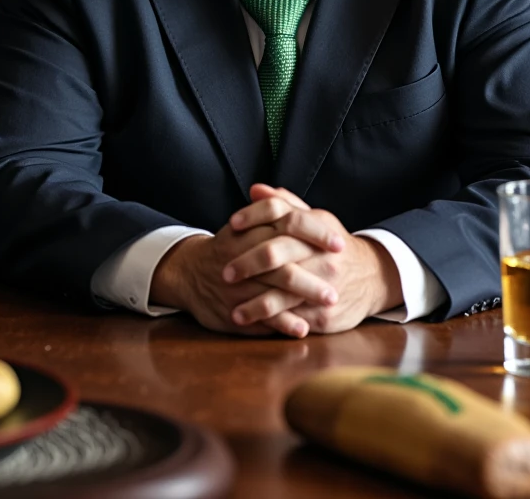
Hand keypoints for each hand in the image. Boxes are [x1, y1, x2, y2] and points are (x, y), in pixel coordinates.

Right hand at [150, 218, 340, 336]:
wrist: (188, 272)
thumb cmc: (229, 246)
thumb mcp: (247, 224)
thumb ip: (273, 210)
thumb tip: (299, 201)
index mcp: (253, 229)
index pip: (289, 224)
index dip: (317, 234)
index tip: (340, 244)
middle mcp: (244, 254)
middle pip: (284, 260)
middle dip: (314, 272)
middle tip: (339, 280)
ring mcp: (239, 283)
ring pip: (274, 289)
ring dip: (304, 297)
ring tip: (330, 303)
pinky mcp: (233, 307)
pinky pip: (261, 316)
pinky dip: (283, 322)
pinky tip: (303, 327)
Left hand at [225, 184, 403, 334]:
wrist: (373, 277)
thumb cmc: (333, 247)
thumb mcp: (316, 221)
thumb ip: (285, 205)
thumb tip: (256, 189)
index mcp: (317, 226)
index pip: (281, 212)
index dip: (254, 215)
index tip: (232, 224)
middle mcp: (321, 254)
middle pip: (277, 252)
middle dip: (247, 263)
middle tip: (225, 273)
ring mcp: (324, 284)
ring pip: (283, 292)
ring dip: (255, 302)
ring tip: (233, 310)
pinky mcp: (326, 314)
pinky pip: (294, 319)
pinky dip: (271, 322)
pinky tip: (253, 323)